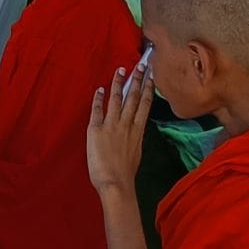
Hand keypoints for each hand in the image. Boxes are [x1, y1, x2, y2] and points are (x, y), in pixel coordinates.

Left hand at [86, 57, 152, 206]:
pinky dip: (98, 98)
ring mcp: (112, 125)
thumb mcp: (136, 153)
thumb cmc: (125, 174)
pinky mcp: (96, 129)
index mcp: (138, 131)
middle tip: (141, 65)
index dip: (148, 89)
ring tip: (121, 69)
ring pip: (117, 99)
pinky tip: (100, 88)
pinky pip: (97, 110)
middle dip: (137, 80)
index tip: (151, 77)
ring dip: (119, 83)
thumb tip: (135, 131)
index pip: (144, 105)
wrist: (115, 183)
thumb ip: (135, 139)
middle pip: (133, 98)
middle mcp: (126, 125)